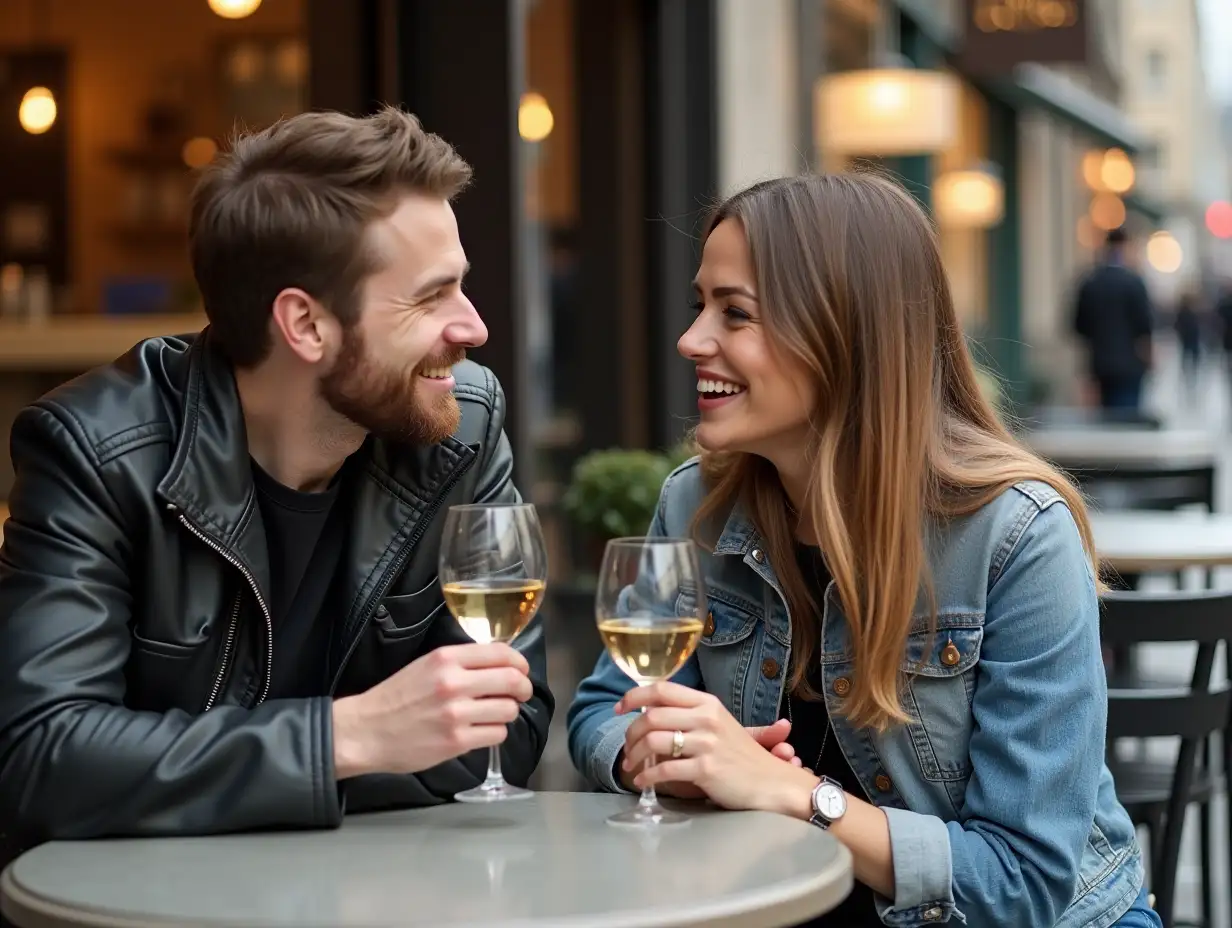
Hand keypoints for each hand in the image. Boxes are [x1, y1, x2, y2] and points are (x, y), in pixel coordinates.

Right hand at [332, 643, 531, 778]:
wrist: (366, 730)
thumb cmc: (396, 697)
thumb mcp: (426, 665)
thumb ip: (461, 663)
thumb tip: (500, 665)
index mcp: (447, 659)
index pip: (501, 654)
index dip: (520, 663)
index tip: (522, 671)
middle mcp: (454, 683)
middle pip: (512, 681)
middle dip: (523, 688)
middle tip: (521, 694)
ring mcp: (456, 714)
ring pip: (508, 710)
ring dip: (506, 713)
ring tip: (491, 714)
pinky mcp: (456, 741)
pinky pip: (496, 735)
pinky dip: (493, 733)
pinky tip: (479, 731)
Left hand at [617, 682, 807, 810]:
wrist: (772, 783)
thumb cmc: (743, 755)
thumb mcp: (719, 724)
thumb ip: (690, 715)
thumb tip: (652, 711)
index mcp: (707, 703)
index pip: (661, 689)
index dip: (634, 696)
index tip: (619, 708)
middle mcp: (706, 718)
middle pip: (651, 716)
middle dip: (630, 733)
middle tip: (626, 747)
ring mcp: (707, 743)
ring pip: (653, 741)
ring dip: (634, 755)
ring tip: (631, 765)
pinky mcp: (706, 770)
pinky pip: (665, 770)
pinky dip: (647, 776)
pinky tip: (643, 781)